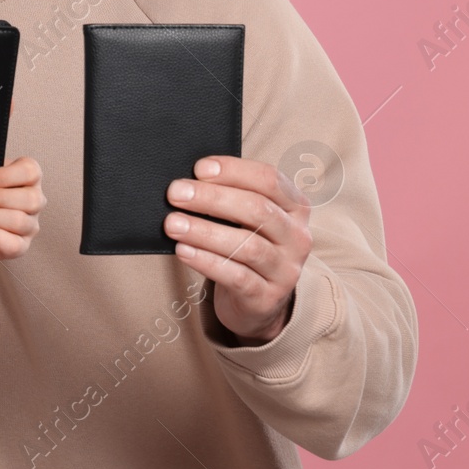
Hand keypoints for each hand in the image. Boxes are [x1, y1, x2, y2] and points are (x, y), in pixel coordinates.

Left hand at [165, 156, 312, 344]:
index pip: (270, 180)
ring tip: (172, 223)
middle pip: (257, 210)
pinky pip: (236, 276)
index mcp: (295, 207)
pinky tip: (183, 250)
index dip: (234, 171)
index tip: (199, 169)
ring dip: (204, 231)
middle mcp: (297, 237)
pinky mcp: (267, 297)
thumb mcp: (246, 218)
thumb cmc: (245, 244)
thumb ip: (228, 196)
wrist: (257, 300)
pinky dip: (206, 261)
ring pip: (247, 246)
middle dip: (212, 198)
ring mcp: (285, 269)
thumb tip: (186, 182)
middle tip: (175, 194)